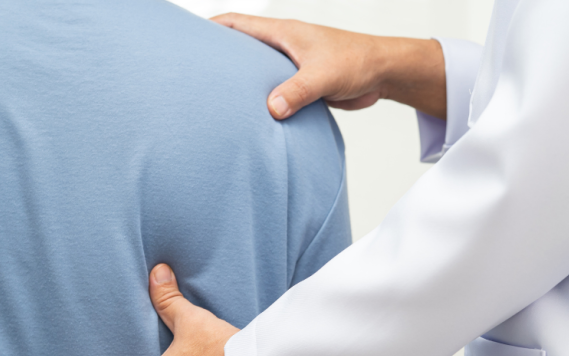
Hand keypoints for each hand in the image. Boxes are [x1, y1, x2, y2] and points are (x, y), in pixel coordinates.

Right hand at [212, 13, 446, 119]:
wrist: (382, 73)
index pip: (237, 25)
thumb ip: (297, 92)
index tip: (185, 37)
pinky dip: (259, 100)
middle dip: (217, 59)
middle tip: (191, 75)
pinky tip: (247, 117)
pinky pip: (272, 91)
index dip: (210, 28)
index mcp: (282, 34)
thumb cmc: (357, 62)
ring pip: (255, 73)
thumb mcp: (324, 76)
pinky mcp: (299, 85)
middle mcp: (282, 47)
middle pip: (240, 49)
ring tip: (212, 100)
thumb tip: (271, 109)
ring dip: (239, 84)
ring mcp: (289, 66)